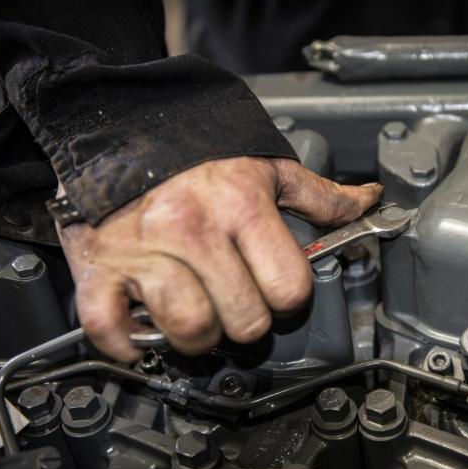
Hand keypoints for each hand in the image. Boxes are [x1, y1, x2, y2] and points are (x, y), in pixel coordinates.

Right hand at [59, 157, 382, 360]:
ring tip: (196, 317)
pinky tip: (143, 331)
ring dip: (197, 336)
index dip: (289, 299)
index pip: (289, 288)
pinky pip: (112, 327)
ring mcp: (144, 252)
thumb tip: (367, 200)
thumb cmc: (195, 151)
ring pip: (190, 330)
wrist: (117, 126)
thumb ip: (318, 194)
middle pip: (245, 320)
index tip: (277, 294)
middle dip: (246, 322)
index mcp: (241, 207)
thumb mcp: (265, 165)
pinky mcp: (100, 266)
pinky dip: (128, 342)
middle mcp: (194, 231)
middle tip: (235, 306)